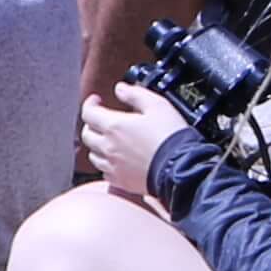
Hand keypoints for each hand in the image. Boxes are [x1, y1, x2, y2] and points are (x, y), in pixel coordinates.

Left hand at [82, 83, 180, 199]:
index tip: (97, 100)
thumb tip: (120, 89)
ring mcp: (113, 166)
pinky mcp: (121, 181)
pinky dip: (106, 164)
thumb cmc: (171, 137)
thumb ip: (135, 94)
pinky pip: (104, 172)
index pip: (88, 112)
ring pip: (93, 155)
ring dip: (97, 145)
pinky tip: (116, 160)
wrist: (182, 168)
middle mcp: (108, 147)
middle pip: (87, 134)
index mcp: (114, 126)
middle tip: (101, 119)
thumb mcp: (158, 105)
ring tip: (108, 140)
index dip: (90, 103)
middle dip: (92, 124)